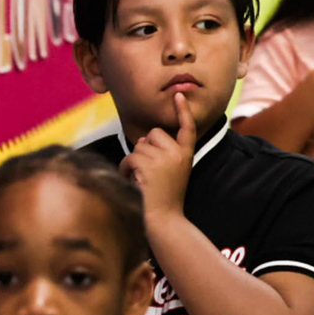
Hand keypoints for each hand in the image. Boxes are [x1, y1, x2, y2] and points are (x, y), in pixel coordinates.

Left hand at [121, 93, 195, 217]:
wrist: (164, 219)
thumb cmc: (165, 198)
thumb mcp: (172, 172)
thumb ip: (162, 154)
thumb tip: (142, 140)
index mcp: (186, 155)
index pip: (187, 128)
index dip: (183, 111)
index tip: (178, 95)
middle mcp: (177, 154)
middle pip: (154, 133)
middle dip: (146, 148)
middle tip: (147, 171)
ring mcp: (164, 159)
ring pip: (139, 146)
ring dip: (134, 162)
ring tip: (141, 180)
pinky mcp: (149, 165)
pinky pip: (130, 157)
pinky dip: (126, 169)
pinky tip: (133, 181)